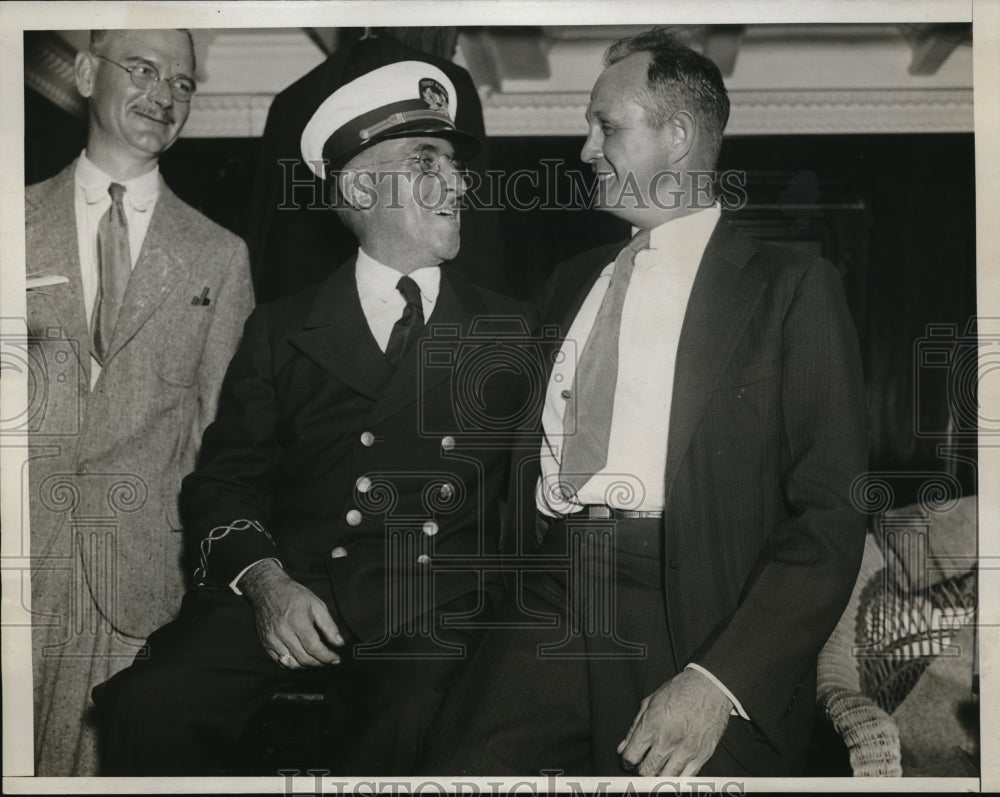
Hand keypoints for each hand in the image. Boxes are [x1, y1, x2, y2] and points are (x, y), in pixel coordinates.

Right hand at [239, 560, 343, 668]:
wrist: (267, 589)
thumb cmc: (294, 595)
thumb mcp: (317, 604)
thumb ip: (329, 625)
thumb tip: (339, 643)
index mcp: (297, 620)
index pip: (313, 647)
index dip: (326, 657)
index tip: (336, 660)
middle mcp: (283, 631)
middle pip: (303, 658)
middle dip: (319, 663)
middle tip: (328, 661)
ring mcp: (272, 639)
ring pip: (291, 663)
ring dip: (306, 666)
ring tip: (316, 661)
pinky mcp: (265, 643)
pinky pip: (280, 661)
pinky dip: (293, 664)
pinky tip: (301, 659)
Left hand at [617, 668, 732, 776]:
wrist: (709, 687)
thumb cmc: (679, 691)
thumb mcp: (649, 702)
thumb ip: (634, 728)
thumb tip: (623, 748)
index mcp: (651, 726)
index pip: (631, 757)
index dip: (626, 762)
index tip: (628, 762)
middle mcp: (667, 741)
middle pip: (646, 771)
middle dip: (641, 770)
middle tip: (642, 764)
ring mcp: (686, 750)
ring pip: (665, 778)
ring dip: (658, 776)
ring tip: (657, 768)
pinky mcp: (702, 755)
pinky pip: (686, 778)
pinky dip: (677, 778)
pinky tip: (673, 770)